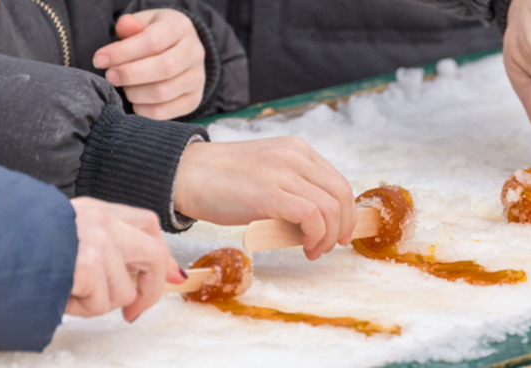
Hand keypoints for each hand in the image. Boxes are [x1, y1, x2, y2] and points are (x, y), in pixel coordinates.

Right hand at [67, 198, 185, 321]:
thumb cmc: (20, 246)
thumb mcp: (62, 234)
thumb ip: (104, 246)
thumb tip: (156, 274)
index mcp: (95, 209)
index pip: (146, 224)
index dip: (163, 255)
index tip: (173, 278)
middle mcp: (101, 220)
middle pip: (155, 255)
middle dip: (150, 290)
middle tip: (132, 312)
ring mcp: (97, 240)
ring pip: (124, 292)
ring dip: (96, 304)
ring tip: (68, 293)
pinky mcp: (86, 263)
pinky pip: (98, 304)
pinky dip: (77, 309)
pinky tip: (60, 295)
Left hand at [93, 9, 204, 119]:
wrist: (179, 50)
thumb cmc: (154, 35)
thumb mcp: (143, 23)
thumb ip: (131, 25)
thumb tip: (125, 26)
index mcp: (180, 28)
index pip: (153, 42)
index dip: (122, 52)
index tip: (99, 60)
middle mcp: (195, 53)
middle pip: (164, 68)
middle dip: (130, 74)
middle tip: (110, 76)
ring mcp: (197, 79)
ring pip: (163, 92)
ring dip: (135, 93)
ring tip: (124, 87)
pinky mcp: (193, 99)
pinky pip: (165, 112)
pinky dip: (143, 110)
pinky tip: (135, 100)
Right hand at [173, 137, 356, 259]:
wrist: (184, 174)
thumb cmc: (222, 182)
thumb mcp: (268, 176)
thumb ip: (294, 191)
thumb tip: (319, 226)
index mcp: (298, 150)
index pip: (338, 182)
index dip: (346, 212)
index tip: (341, 233)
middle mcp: (295, 156)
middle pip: (341, 194)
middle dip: (343, 226)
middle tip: (331, 246)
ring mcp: (283, 172)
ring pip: (331, 207)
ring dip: (328, 236)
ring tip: (313, 250)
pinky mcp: (269, 193)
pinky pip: (312, 216)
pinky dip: (316, 235)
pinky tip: (303, 246)